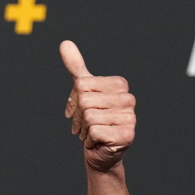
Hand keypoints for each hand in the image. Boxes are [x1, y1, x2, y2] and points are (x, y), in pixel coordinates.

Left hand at [61, 40, 134, 172]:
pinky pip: (94, 132)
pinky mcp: (127, 135)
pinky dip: (89, 140)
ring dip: (83, 129)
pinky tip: (97, 142)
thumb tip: (65, 43)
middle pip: (85, 100)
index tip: (80, 110)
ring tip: (91, 133)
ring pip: (89, 117)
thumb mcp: (83, 91)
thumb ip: (76, 68)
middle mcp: (128, 99)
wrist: (99, 151)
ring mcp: (130, 117)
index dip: (74, 99)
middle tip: (84, 125)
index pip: (81, 84)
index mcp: (119, 84)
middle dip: (78, 117)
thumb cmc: (93, 119)